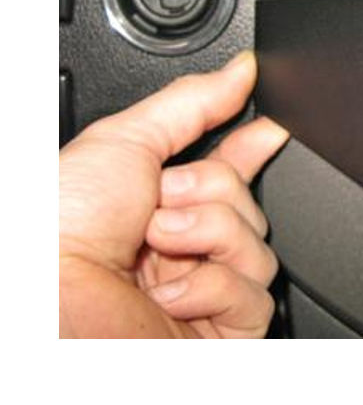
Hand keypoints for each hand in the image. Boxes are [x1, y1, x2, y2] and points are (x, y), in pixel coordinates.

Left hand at [59, 51, 288, 337]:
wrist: (51, 298)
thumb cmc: (61, 227)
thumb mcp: (124, 141)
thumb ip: (191, 104)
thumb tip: (240, 71)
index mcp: (162, 206)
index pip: (230, 172)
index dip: (252, 147)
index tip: (268, 126)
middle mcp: (184, 251)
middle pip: (251, 205)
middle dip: (211, 193)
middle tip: (163, 203)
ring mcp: (202, 294)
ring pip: (260, 250)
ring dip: (209, 238)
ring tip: (160, 245)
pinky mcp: (218, 333)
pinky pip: (255, 297)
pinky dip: (213, 289)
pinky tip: (170, 293)